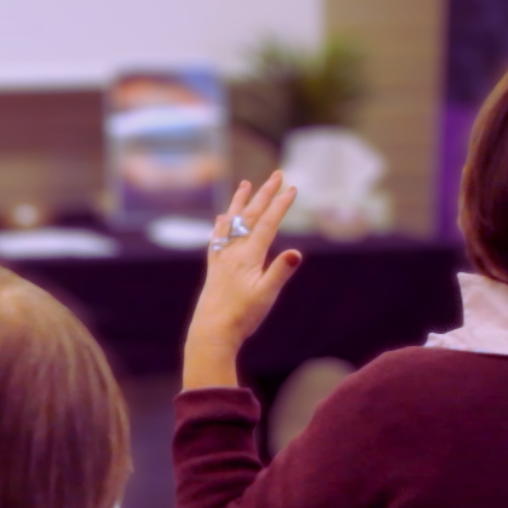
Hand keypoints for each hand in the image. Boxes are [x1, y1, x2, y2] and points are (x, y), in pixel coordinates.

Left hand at [183, 172, 304, 390]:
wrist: (211, 333)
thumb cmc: (242, 317)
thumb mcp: (266, 295)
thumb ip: (280, 272)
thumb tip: (296, 253)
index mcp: (248, 256)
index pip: (267, 224)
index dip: (280, 205)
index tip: (292, 187)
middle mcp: (233, 252)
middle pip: (251, 216)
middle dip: (265, 194)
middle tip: (277, 174)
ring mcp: (222, 259)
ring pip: (232, 223)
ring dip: (240, 202)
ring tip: (245, 184)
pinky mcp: (214, 269)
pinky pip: (218, 239)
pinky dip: (222, 225)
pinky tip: (221, 219)